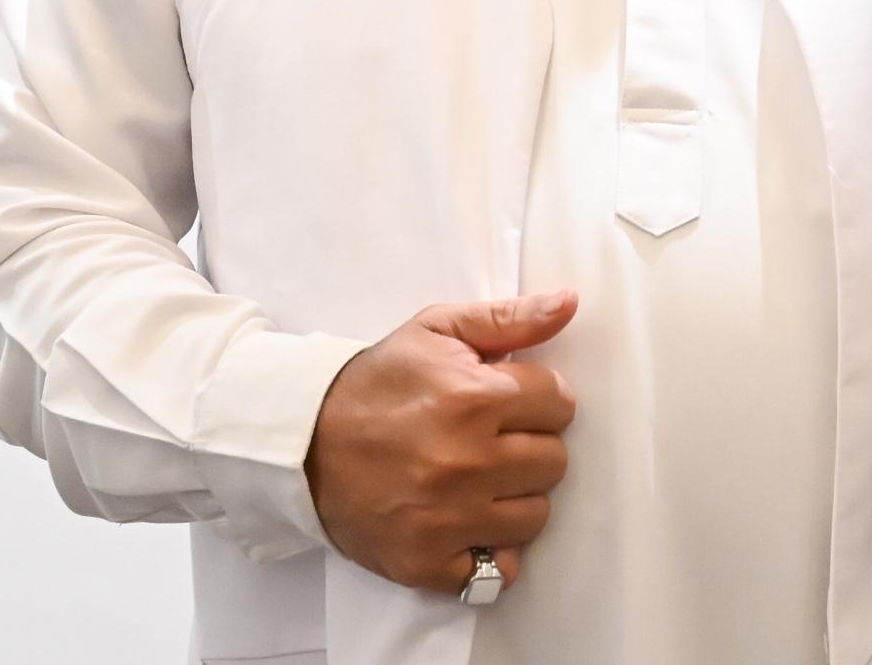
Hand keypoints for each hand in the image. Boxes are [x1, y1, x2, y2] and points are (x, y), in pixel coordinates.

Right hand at [307, 290, 578, 595]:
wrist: (302, 444)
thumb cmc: (377, 383)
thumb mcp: (436, 330)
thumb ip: (509, 317)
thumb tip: (569, 303)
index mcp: (474, 398)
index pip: (560, 403)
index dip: (539, 397)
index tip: (511, 400)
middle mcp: (466, 462)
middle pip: (554, 461)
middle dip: (531, 445)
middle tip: (493, 439)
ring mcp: (447, 519)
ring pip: (535, 515)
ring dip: (515, 496)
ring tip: (480, 478)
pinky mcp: (426, 562)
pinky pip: (499, 570)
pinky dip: (490, 550)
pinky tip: (467, 522)